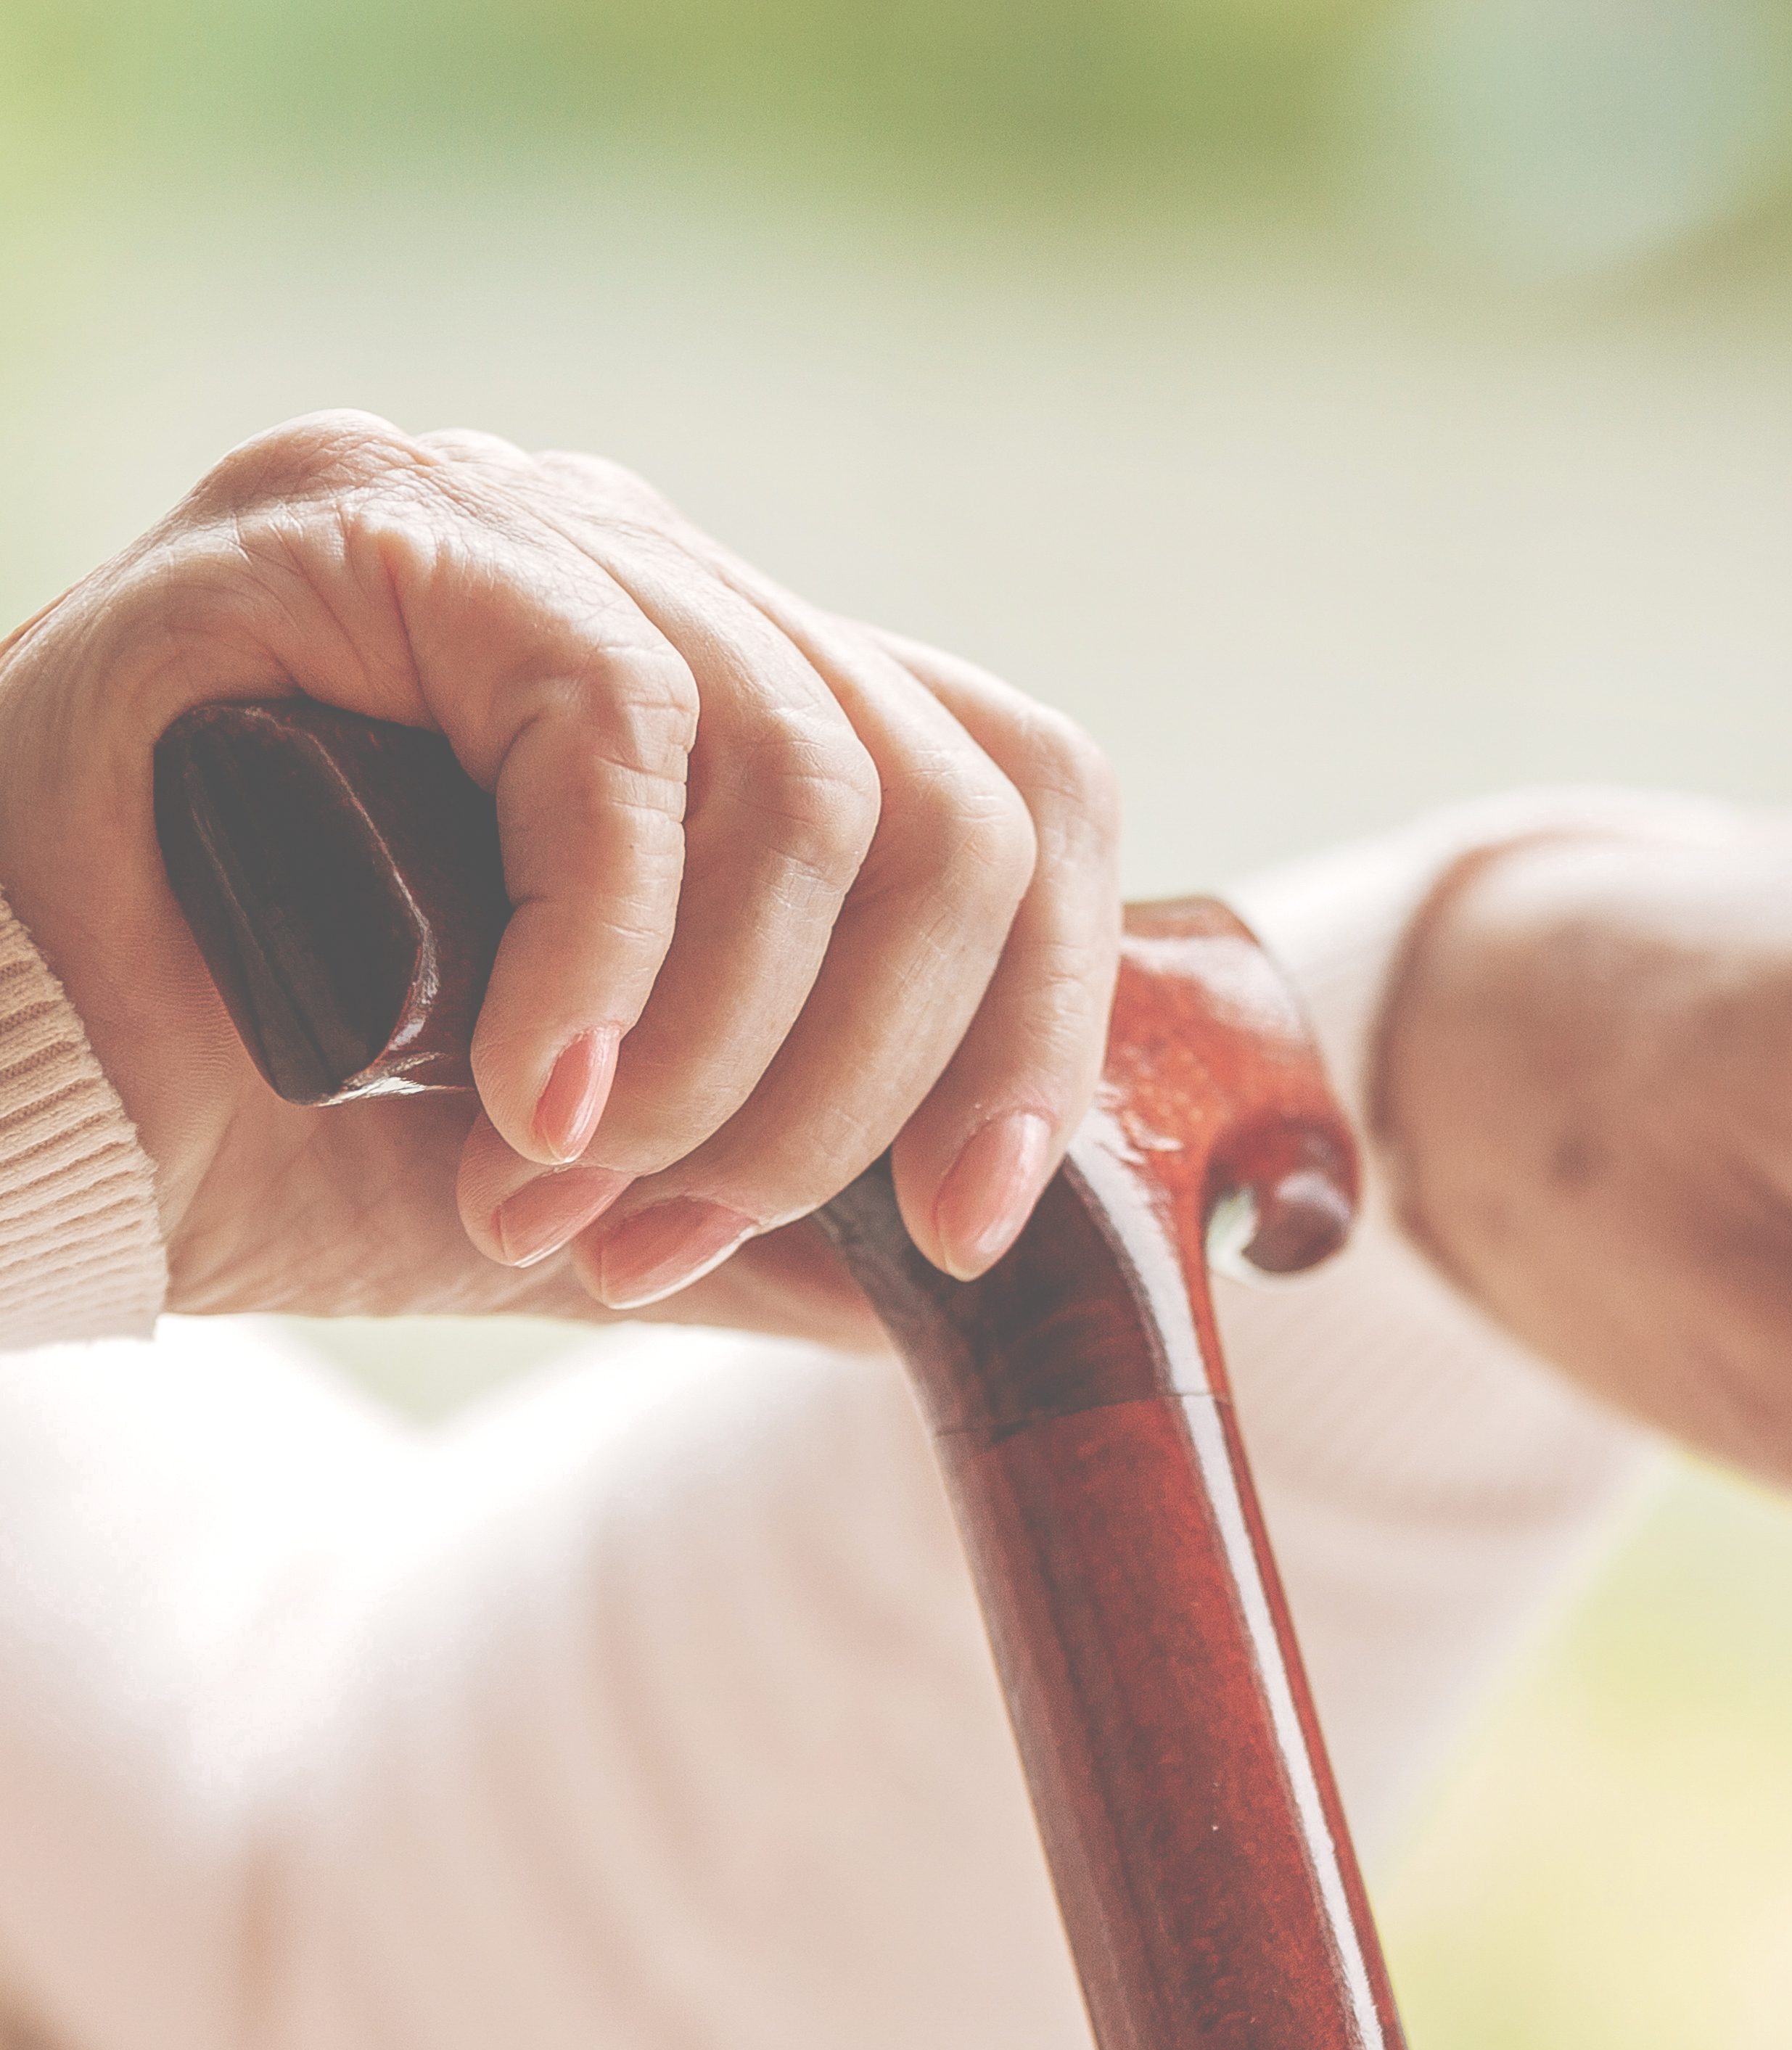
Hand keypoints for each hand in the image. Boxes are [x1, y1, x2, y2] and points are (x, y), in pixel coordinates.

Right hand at [0, 413, 1117, 1335]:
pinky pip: (618, 732)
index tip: (963, 1226)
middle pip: (954, 796)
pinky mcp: (368, 522)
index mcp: (732, 698)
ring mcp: (516, 524)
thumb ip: (776, 1215)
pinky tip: (528, 1095)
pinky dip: (605, 958)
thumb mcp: (585, 1185)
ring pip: (815, 776)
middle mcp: (651, 579)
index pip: (1010, 794)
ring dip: (723, 1050)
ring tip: (570, 1187)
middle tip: (681, 1236)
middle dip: (862, 1080)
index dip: (1046, 1018)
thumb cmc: (252, 1119)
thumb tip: (966, 1294)